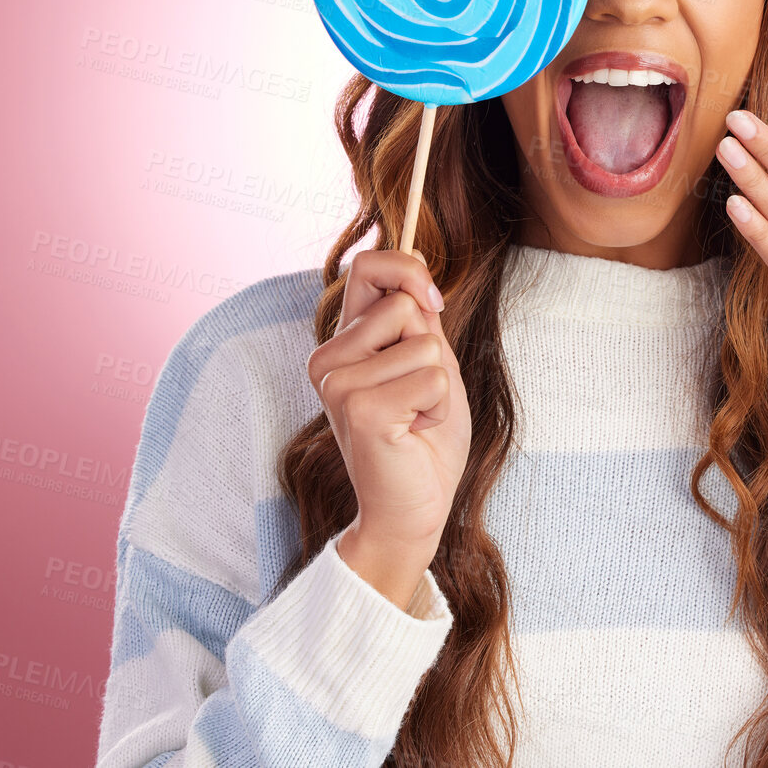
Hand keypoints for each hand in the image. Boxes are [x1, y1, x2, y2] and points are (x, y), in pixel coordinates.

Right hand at [304, 248, 470, 605]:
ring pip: (423, 343)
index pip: (366, 266)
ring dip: (439, 383)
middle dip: (431, 346)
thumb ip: (418, 315)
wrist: (412, 509)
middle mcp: (328, 359)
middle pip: (403, 303)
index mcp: (342, 343)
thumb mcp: (428, 362)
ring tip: (416, 417)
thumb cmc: (423, 439)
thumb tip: (418, 257)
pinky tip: (414, 433)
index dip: (407, 269)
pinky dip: (439, 406)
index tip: (434, 302)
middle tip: (417, 395)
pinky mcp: (361, 408)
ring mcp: (338, 383)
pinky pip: (433, 377)